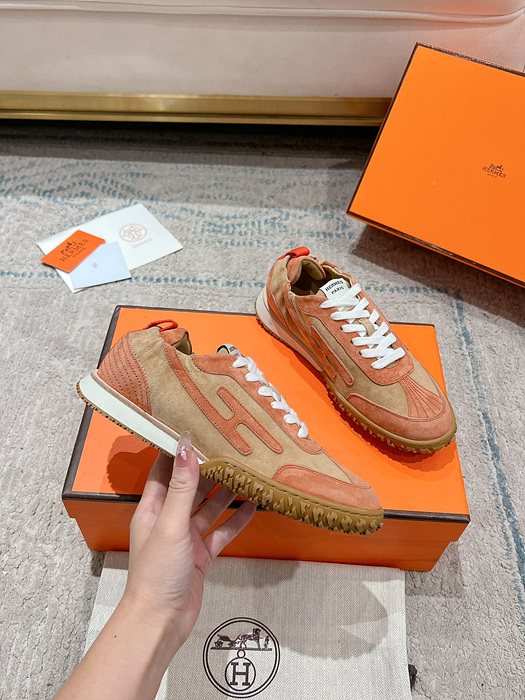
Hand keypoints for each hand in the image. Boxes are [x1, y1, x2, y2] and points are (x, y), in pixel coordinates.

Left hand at [122, 431, 255, 652]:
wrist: (161, 621)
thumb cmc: (157, 572)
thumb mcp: (170, 524)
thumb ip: (181, 488)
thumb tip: (186, 448)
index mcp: (152, 508)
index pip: (165, 470)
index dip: (179, 451)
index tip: (198, 430)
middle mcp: (168, 519)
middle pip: (191, 487)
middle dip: (209, 469)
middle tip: (232, 448)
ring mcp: (186, 537)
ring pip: (209, 508)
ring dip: (226, 493)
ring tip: (247, 472)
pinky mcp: (201, 555)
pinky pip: (221, 532)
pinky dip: (235, 520)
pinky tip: (253, 507)